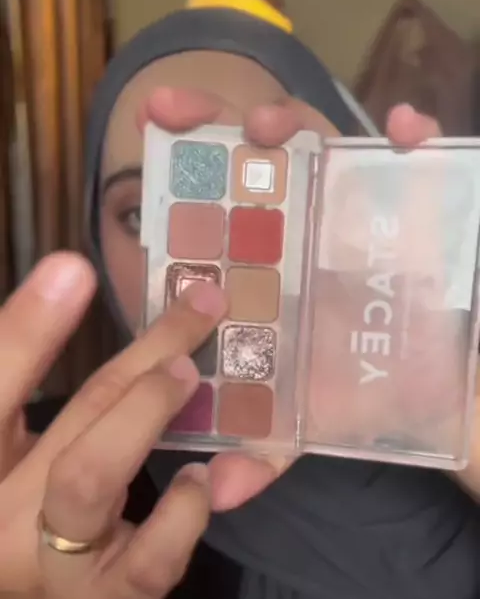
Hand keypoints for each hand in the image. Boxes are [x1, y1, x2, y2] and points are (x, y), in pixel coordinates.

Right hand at [0, 252, 225, 598]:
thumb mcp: (9, 473)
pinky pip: (152, 553)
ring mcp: (53, 565)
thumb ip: (46, 415)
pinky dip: (185, 507)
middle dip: (141, 353)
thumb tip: (138, 349)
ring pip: (91, 479)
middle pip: (70, 417)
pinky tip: (203, 477)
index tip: (71, 267)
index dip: (28, 328)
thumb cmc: (14, 542)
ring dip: (148, 416)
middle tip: (197, 306)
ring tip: (189, 374)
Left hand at [144, 90, 445, 507]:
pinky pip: (417, 161)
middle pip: (262, 157)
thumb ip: (264, 446)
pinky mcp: (415, 208)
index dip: (187, 160)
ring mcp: (358, 212)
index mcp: (271, 262)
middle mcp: (308, 225)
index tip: (151, 123)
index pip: (223, 201)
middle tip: (182, 109)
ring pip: (325, 143)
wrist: (437, 392)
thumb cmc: (366, 392)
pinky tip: (411, 131)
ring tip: (269, 126)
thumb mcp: (306, 418)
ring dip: (298, 122)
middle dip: (223, 119)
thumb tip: (219, 489)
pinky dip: (414, 139)